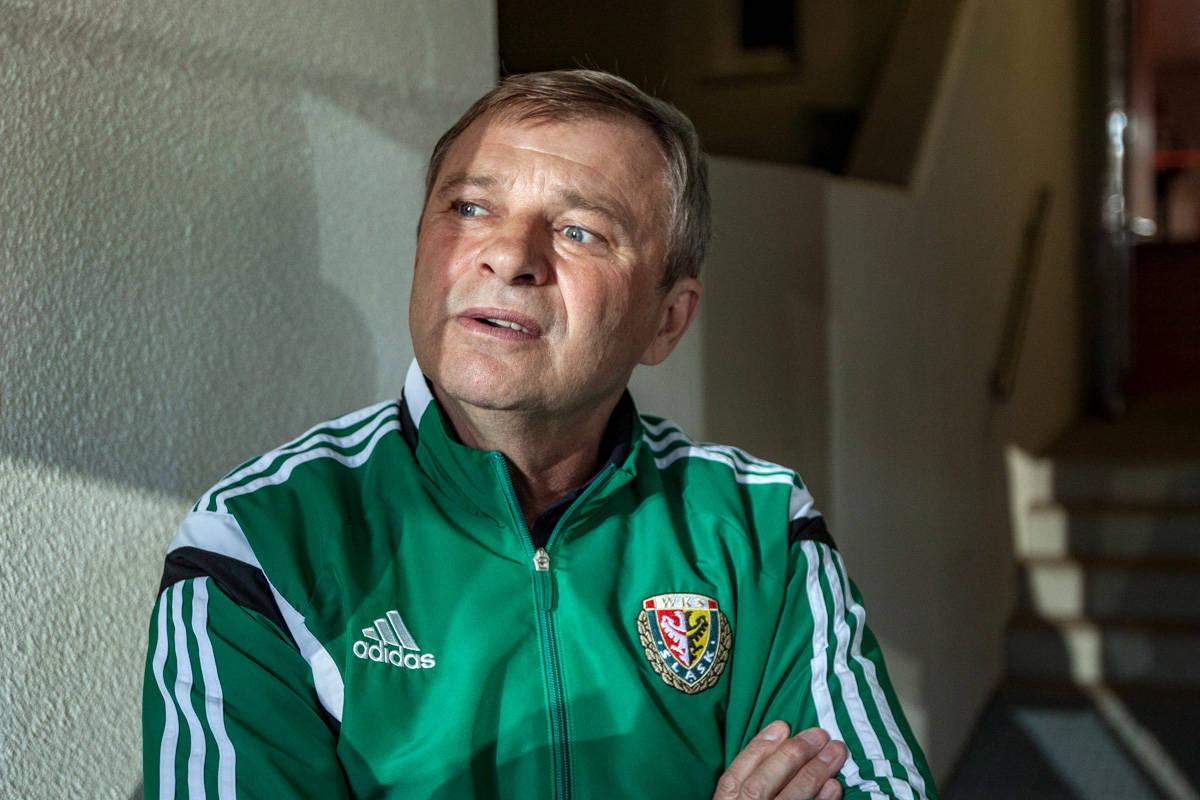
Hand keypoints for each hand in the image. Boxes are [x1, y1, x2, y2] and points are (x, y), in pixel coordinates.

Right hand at [712, 721, 846, 799]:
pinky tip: (834, 786)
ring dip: (814, 774)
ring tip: (836, 752)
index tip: (782, 726)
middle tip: (819, 734)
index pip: (734, 776)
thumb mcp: (735, 798)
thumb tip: (778, 737)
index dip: (759, 748)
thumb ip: (747, 777)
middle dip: (791, 756)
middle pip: (761, 785)